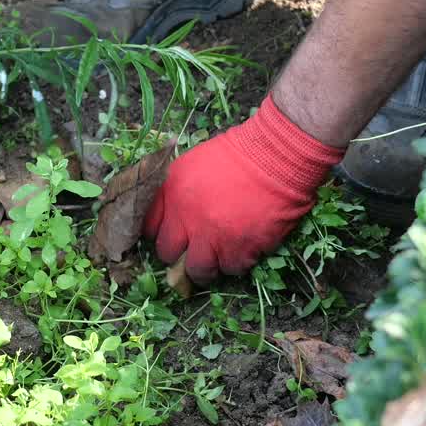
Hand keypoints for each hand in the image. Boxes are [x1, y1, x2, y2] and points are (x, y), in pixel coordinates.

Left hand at [143, 97, 344, 283]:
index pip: (149, 229)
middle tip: (191, 251)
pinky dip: (236, 263)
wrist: (277, 156)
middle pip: (168, 255)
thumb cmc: (237, 154)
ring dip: (206, 266)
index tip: (170, 235)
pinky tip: (242, 249)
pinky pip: (232, 269)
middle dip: (177, 255)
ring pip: (199, 270)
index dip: (160, 234)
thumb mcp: (192, 164)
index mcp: (173, 194)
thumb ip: (174, 191)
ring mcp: (215, 237)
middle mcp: (188, 219)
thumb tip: (169, 215)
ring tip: (217, 258)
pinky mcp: (242, 248)